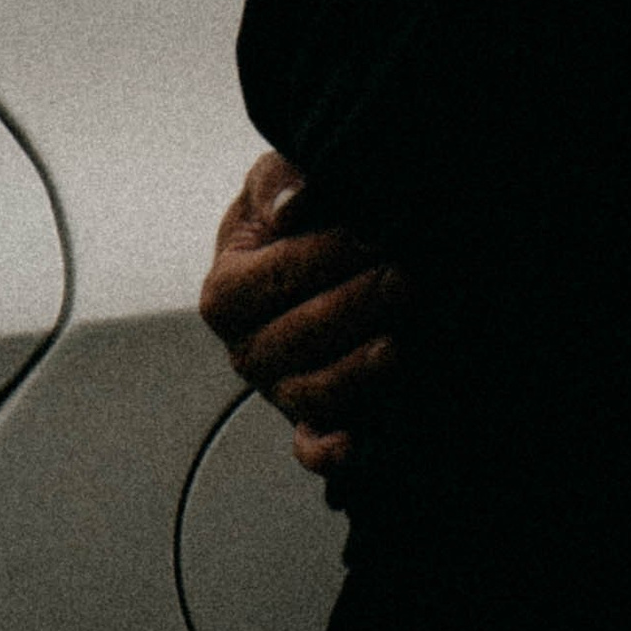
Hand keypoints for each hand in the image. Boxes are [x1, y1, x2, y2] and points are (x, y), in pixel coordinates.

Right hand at [197, 150, 402, 488]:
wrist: (312, 248)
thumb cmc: (294, 211)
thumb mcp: (276, 180)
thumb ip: (279, 183)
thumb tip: (292, 206)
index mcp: (226, 292)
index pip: (273, 278)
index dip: (324, 257)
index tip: (373, 233)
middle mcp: (245, 348)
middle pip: (294, 338)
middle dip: (355, 306)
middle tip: (404, 277)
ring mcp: (275, 387)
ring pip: (309, 392)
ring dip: (354, 370)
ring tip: (398, 342)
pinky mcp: (307, 416)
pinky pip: (310, 444)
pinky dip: (327, 449)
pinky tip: (354, 443)